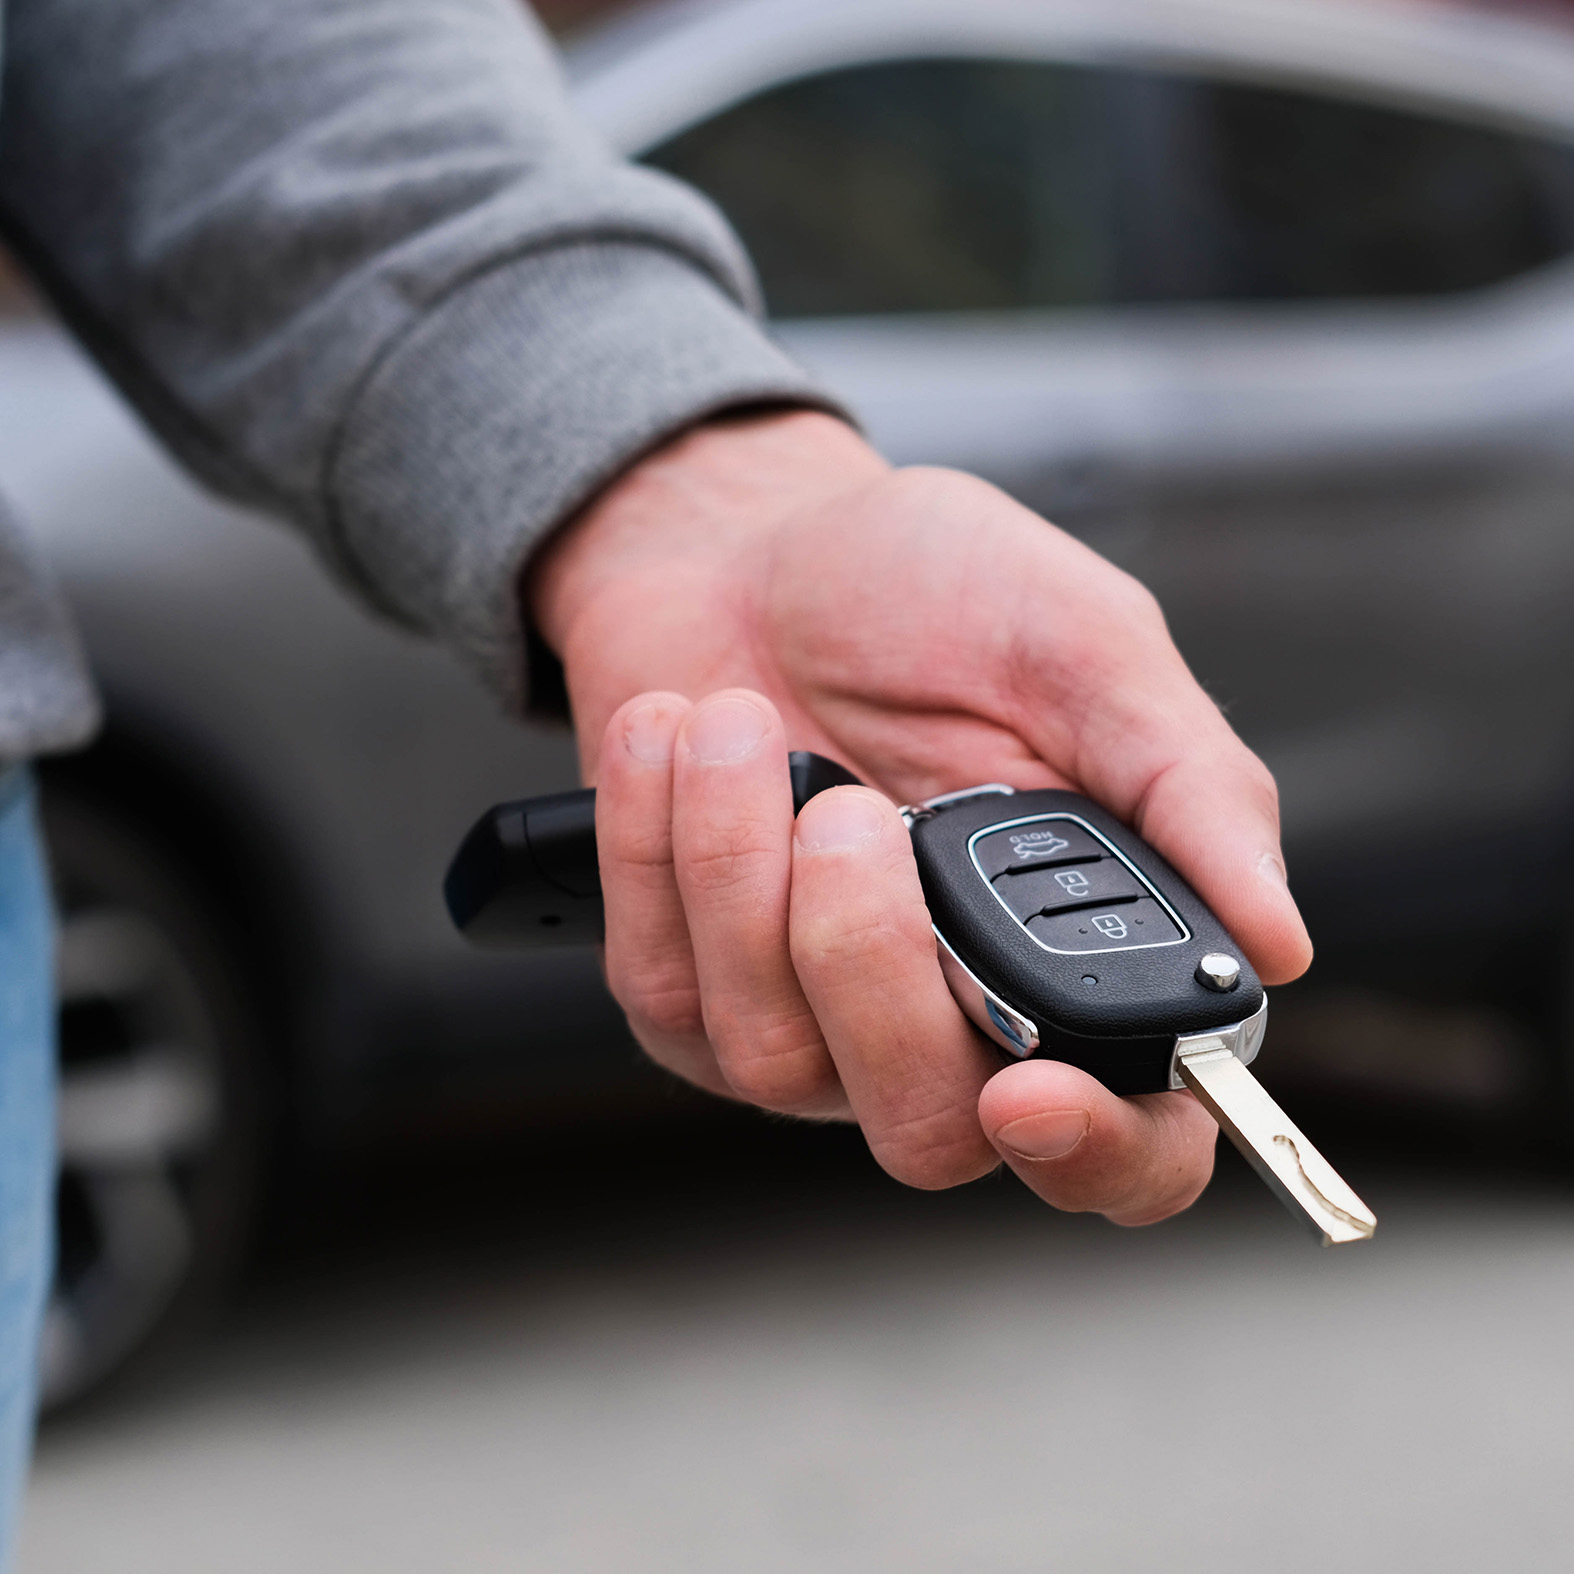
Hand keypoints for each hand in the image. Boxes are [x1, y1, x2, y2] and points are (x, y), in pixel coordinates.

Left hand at [529, 410, 1311, 1223]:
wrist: (754, 546)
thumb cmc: (934, 593)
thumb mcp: (1083, 648)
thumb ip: (1184, 786)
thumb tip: (1279, 939)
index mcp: (1080, 955)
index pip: (1130, 1140)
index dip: (1099, 1156)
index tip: (1033, 1092)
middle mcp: (951, 1018)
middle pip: (928, 1133)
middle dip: (869, 970)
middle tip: (850, 810)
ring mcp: (810, 1022)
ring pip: (775, 1057)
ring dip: (738, 872)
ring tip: (738, 721)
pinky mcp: (690, 990)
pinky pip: (663, 988)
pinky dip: (655, 848)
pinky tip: (672, 738)